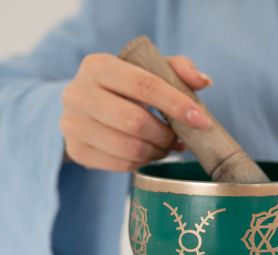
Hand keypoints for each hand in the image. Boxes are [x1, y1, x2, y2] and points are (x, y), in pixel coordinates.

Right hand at [60, 53, 212, 170]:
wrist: (84, 106)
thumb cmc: (124, 86)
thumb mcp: (148, 69)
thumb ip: (178, 69)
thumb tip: (204, 81)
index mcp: (98, 66)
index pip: (144, 86)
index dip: (177, 104)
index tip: (201, 120)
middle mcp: (78, 93)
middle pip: (135, 122)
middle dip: (166, 135)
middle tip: (179, 139)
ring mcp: (72, 124)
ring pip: (129, 147)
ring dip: (158, 151)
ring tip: (167, 146)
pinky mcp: (77, 150)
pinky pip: (121, 164)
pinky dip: (143, 162)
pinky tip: (149, 153)